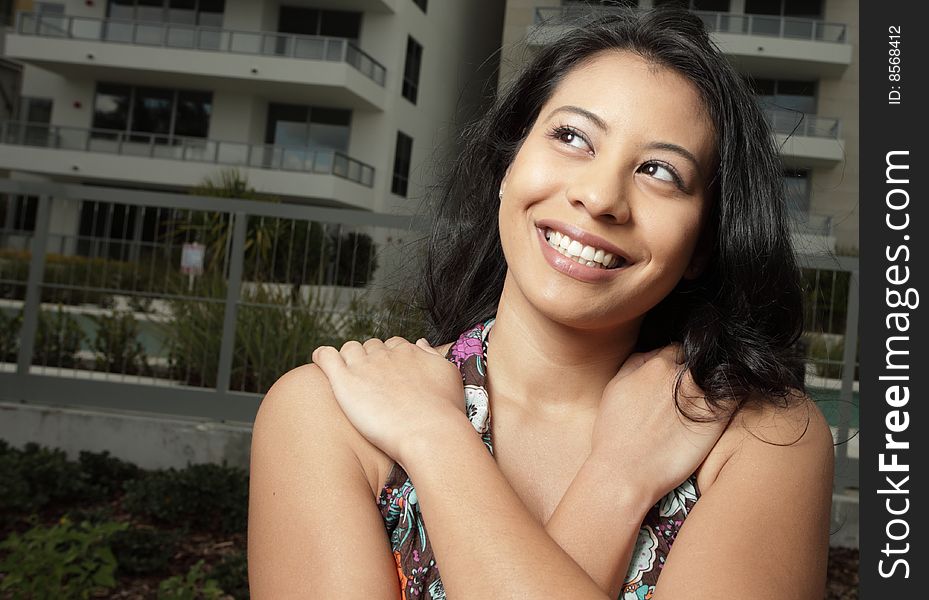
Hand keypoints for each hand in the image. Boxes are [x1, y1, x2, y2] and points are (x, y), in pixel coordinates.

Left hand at [311, 338, 468, 465]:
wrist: (430, 433)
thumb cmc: (444, 411)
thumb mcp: (448, 374)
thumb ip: (432, 355)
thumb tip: (420, 343)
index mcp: (409, 352)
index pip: (393, 345)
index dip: (390, 359)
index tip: (389, 375)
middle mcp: (385, 354)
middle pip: (371, 347)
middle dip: (370, 359)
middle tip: (371, 383)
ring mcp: (364, 366)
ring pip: (349, 349)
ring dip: (348, 358)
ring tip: (349, 377)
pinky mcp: (345, 381)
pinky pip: (326, 357)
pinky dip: (322, 356)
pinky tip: (321, 361)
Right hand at [590, 345, 728, 505]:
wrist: (626, 471)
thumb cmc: (615, 433)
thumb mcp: (615, 386)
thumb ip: (636, 363)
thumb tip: (654, 354)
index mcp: (659, 364)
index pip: (678, 350)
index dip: (678, 364)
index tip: (677, 379)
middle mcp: (683, 376)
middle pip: (701, 362)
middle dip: (698, 372)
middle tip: (692, 392)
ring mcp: (703, 396)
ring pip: (721, 376)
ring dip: (717, 383)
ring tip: (707, 401)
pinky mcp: (718, 419)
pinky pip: (736, 397)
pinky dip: (734, 397)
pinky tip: (723, 410)